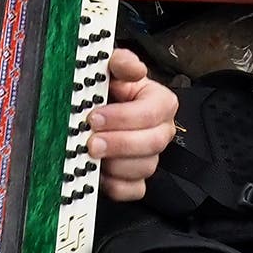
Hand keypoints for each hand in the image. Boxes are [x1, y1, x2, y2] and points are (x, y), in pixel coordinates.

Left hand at [87, 47, 177, 201]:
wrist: (98, 108)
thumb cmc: (108, 89)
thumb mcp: (114, 69)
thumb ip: (122, 62)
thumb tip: (130, 66)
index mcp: (160, 102)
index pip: (152, 112)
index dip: (123, 117)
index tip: (94, 116)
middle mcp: (161, 131)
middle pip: (151, 143)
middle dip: (118, 143)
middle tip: (91, 142)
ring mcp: (151, 156)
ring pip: (144, 167)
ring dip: (115, 164)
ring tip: (92, 155)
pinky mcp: (138, 178)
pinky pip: (134, 189)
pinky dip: (116, 185)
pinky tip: (100, 174)